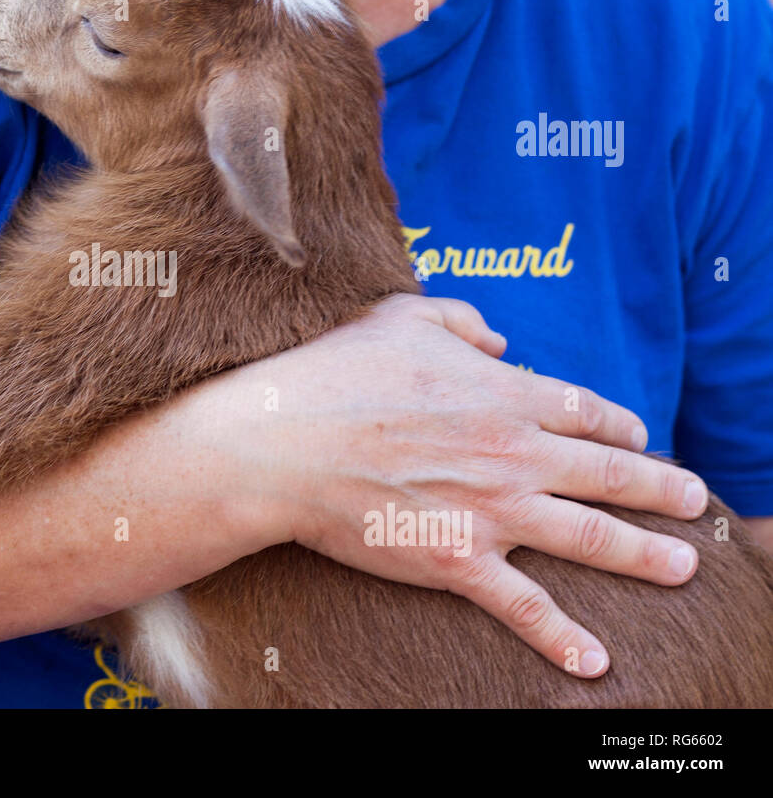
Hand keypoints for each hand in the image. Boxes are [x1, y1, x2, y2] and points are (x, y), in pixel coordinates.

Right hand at [208, 293, 706, 676]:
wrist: (284, 443)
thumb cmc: (335, 374)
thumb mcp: (401, 316)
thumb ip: (461, 320)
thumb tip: (500, 341)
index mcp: (503, 395)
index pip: (586, 412)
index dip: (621, 426)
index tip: (639, 438)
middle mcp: (514, 454)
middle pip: (611, 474)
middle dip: (661, 489)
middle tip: (693, 501)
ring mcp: (492, 511)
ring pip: (591, 538)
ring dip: (645, 555)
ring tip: (682, 567)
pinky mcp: (459, 561)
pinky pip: (524, 605)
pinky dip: (562, 637)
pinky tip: (596, 661)